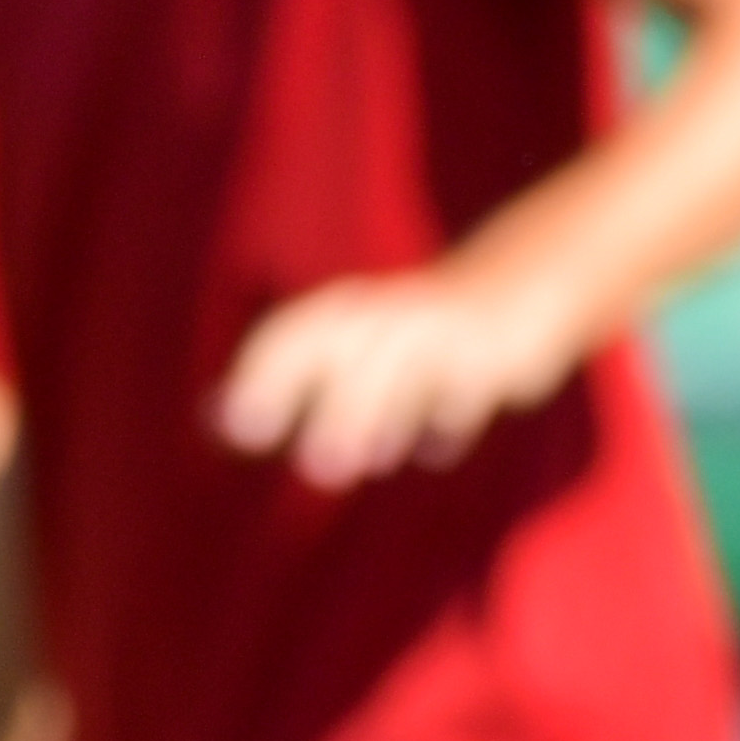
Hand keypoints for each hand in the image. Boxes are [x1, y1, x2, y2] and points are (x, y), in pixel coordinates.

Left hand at [211, 261, 581, 487]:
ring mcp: (450, 327)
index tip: (240, 432)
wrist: (530, 275)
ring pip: (405, 363)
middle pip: (347, 342)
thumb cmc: (420, 332)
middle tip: (310, 464)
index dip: (265, 377)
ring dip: (377, 410)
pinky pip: (472, 378)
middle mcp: (396, 313)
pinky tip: (438, 448)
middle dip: (325, 398)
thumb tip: (209, 420)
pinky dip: (452, 412)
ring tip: (360, 461)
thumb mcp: (358, 345)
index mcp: (353, 311)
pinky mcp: (502, 345)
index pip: (294, 333)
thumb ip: (288, 377)